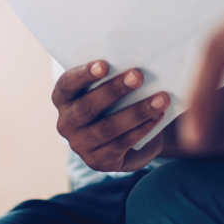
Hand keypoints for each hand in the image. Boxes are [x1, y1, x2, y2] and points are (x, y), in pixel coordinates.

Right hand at [52, 62, 169, 173]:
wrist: (131, 135)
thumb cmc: (118, 99)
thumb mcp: (110, 86)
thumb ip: (113, 74)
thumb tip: (134, 62)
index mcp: (63, 98)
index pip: (67, 84)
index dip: (84, 74)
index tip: (104, 64)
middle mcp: (66, 123)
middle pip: (88, 106)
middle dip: (115, 90)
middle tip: (138, 76)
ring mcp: (80, 145)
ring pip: (108, 127)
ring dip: (137, 112)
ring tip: (160, 99)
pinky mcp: (98, 161)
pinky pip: (121, 144)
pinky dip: (142, 129)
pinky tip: (157, 116)